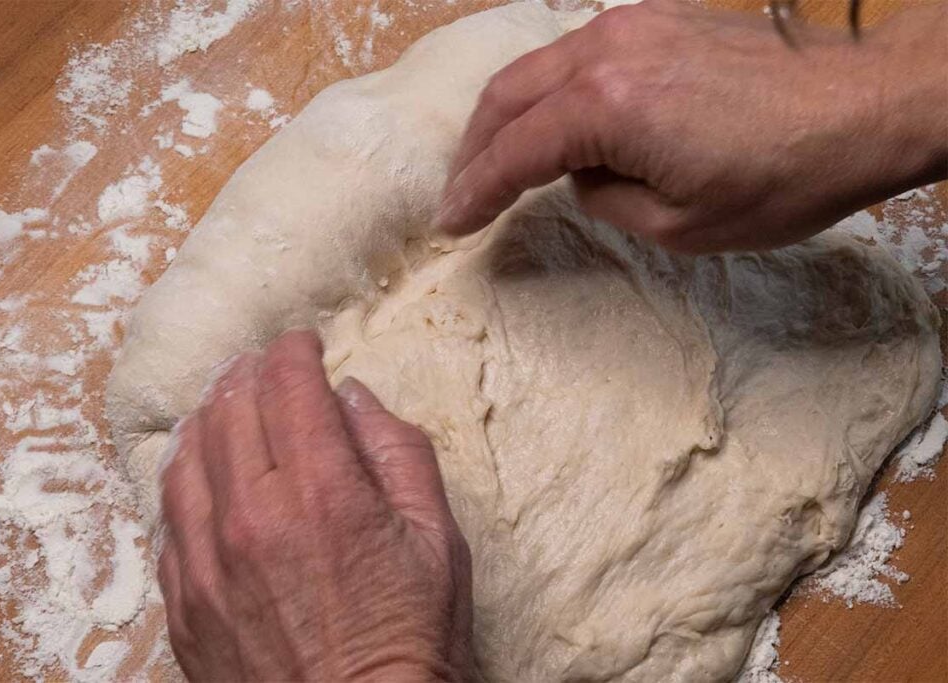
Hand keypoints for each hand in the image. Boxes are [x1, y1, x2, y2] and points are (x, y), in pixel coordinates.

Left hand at [157, 330, 473, 681]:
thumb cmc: (410, 638)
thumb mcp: (438, 538)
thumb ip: (398, 452)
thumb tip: (354, 398)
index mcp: (323, 492)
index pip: (289, 384)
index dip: (295, 349)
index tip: (305, 344)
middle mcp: (255, 516)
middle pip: (231, 406)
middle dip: (251, 371)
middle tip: (268, 366)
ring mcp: (209, 560)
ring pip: (186, 453)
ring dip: (209, 413)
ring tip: (228, 401)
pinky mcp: (186, 599)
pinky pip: (168, 515)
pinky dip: (183, 474)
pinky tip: (200, 468)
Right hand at [436, 0, 946, 252]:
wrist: (862, 107)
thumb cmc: (781, 177)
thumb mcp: (679, 226)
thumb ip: (605, 199)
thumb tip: (583, 174)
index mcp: (608, 106)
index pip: (513, 152)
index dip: (474, 191)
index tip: (451, 222)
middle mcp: (608, 51)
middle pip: (507, 97)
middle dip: (474, 149)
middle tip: (460, 192)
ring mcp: (632, 25)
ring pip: (536, 68)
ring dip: (506, 115)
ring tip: (493, 159)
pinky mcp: (658, 19)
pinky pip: (575, 52)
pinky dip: (547, 89)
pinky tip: (548, 117)